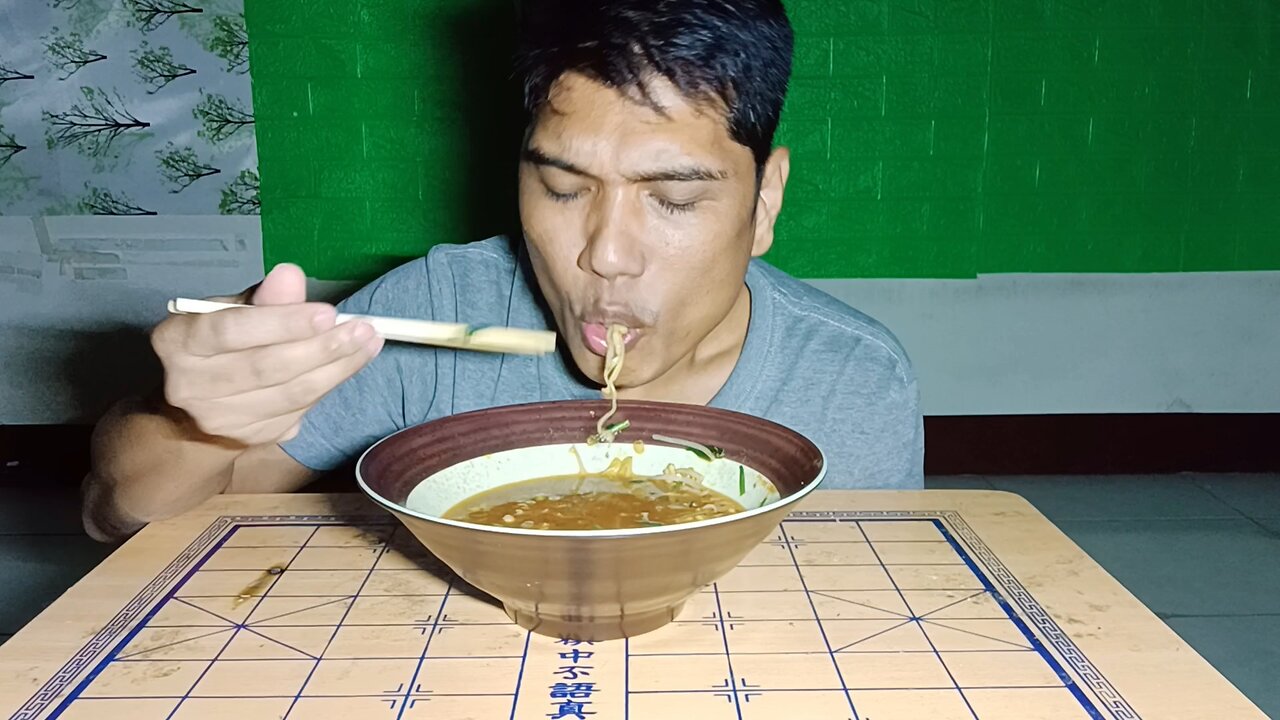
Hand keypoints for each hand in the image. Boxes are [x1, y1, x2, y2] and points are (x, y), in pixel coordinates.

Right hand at [150, 264, 383, 445]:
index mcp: (177, 342)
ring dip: (337, 368)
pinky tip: (351, 365)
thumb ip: (263, 298)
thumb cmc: (218, 344)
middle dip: (321, 348)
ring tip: (368, 344)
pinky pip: (299, 410)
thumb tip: (290, 275)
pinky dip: (329, 385)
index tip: (327, 313)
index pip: (230, 331)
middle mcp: (190, 386)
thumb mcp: (231, 311)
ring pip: (290, 394)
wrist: (196, 406)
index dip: (282, 322)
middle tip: (363, 329)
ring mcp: (220, 419)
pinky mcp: (249, 439)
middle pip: (266, 367)